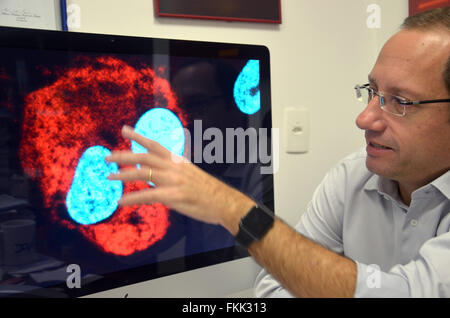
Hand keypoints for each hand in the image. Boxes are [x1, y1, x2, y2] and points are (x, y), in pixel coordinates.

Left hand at [105, 125, 254, 233]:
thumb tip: (155, 174)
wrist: (224, 202)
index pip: (155, 145)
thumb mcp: (190, 174)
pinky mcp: (174, 196)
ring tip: (109, 178)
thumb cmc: (208, 191)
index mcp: (178, 161)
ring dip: (123, 175)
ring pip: (143, 173)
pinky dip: (132, 197)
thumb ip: (172, 172)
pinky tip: (121, 201)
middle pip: (144, 157)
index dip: (138, 137)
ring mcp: (173, 181)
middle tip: (107, 157)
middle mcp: (174, 167)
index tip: (124, 130)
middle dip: (124, 156)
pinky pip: (148, 195)